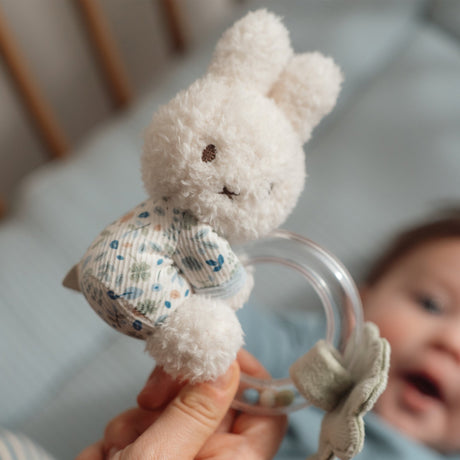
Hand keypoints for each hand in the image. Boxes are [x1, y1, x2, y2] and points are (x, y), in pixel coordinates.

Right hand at [76, 350, 286, 458]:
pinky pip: (144, 424)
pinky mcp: (151, 453)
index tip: (214, 354)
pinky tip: (104, 458)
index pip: (266, 411)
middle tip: (150, 396)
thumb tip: (227, 368)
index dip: (247, 376)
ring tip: (116, 450)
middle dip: (176, 392)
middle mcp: (212, 458)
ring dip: (138, 419)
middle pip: (213, 399)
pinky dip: (121, 434)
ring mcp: (179, 455)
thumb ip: (194, 413)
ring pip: (172, 408)